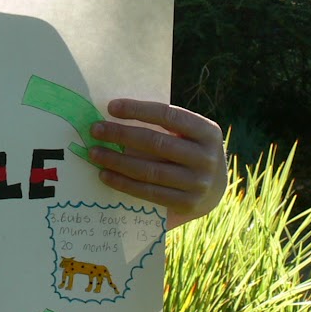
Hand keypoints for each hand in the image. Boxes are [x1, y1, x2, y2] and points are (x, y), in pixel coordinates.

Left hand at [89, 99, 225, 228]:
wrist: (215, 189)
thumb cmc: (190, 152)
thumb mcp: (187, 135)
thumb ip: (163, 126)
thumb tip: (116, 116)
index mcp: (208, 131)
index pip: (168, 115)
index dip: (138, 110)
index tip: (111, 107)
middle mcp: (207, 157)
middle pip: (156, 142)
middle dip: (121, 134)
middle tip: (95, 130)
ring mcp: (198, 183)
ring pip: (150, 170)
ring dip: (117, 160)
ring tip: (95, 153)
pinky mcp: (187, 204)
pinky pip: (149, 192)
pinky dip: (124, 183)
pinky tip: (105, 175)